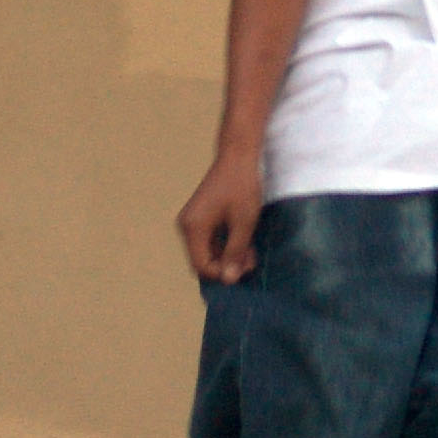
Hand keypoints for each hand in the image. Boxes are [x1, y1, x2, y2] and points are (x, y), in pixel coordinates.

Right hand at [177, 146, 266, 282]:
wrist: (238, 156)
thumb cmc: (242, 187)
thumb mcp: (243, 223)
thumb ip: (235, 253)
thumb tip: (228, 280)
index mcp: (193, 228)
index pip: (201, 266)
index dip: (222, 273)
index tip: (244, 268)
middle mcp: (187, 226)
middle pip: (202, 260)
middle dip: (226, 265)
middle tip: (250, 261)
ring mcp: (192, 221)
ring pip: (207, 251)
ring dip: (228, 256)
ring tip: (250, 253)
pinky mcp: (200, 217)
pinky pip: (209, 240)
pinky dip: (225, 245)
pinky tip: (244, 243)